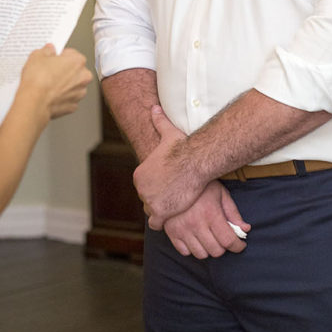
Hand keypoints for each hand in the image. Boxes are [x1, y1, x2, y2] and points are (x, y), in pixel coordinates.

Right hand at [21, 45, 91, 118]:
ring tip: (48, 84)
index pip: (71, 53)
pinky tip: (50, 95)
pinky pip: (68, 98)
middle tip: (49, 71)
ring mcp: (79, 93)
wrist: (34, 101)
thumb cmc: (38, 80)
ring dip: (64, 84)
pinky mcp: (72, 106)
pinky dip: (61, 97)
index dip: (60, 55)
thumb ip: (46, 50)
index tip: (53, 58)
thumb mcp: (37, 56)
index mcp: (78, 61)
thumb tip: (49, 50)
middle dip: (64, 70)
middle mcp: (83, 77)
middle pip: (75, 70)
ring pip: (73, 85)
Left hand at [133, 106, 203, 227]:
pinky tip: (173, 216)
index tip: (167, 187)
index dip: (156, 187)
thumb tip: (154, 108)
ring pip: (152, 212)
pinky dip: (163, 222)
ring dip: (161, 211)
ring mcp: (149, 201)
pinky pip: (156, 223)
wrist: (192, 161)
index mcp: (140, 174)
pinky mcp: (160, 213)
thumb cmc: (182, 148)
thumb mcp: (167, 133)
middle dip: (158, 200)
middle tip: (172, 198)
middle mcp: (141, 189)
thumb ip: (158, 121)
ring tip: (174, 207)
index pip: (144, 186)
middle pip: (148, 199)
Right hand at [163, 181, 249, 258]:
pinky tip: (195, 238)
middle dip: (224, 247)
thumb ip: (233, 213)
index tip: (240, 245)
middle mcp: (196, 223)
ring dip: (208, 249)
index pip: (228, 241)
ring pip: (201, 254)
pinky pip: (185, 252)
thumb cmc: (201, 185)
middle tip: (223, 238)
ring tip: (209, 238)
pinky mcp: (171, 232)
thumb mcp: (220, 193)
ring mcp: (182, 229)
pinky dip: (192, 249)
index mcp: (211, 213)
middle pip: (216, 251)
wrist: (174, 177)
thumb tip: (245, 229)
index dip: (238, 246)